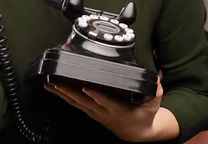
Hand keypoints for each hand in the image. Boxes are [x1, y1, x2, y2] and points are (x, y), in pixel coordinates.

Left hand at [45, 78, 166, 141]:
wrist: (137, 132)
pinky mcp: (91, 111)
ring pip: (76, 102)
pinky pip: (75, 103)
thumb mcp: (153, 103)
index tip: (87, 87)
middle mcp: (103, 111)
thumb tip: (157, 74)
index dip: (96, 95)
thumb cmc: (144, 115)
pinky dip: (64, 96)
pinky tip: (54, 89)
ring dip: (62, 94)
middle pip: (84, 101)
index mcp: (118, 109)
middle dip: (70, 92)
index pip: (105, 101)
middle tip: (58, 84)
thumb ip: (155, 89)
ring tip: (50, 85)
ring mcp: (95, 112)